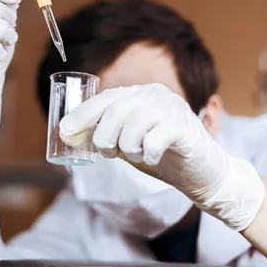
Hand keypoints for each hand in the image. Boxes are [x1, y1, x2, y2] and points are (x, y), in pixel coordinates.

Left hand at [59, 84, 264, 230]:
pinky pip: (152, 140)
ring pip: (132, 126)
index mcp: (141, 94)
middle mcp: (156, 94)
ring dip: (127, 148)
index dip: (83, 115)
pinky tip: (153, 157)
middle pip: (115, 112)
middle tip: (108, 154)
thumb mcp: (128, 143)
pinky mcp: (183, 128)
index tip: (64, 131)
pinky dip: (147, 154)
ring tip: (136, 155)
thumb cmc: (162, 155)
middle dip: (104, 138)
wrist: (202, 172)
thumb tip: (70, 135)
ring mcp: (172, 108)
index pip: (106, 99)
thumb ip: (106, 135)